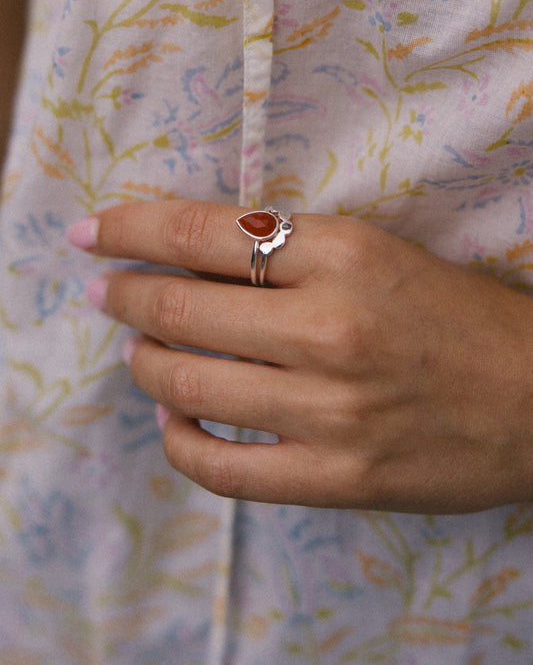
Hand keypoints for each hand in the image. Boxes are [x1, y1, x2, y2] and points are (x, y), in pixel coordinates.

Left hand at [68, 199, 532, 511]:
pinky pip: (222, 467)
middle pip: (181, 308)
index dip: (132, 229)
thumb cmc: (460, 318)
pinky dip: (179, 439)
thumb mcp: (380, 255)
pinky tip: (174, 417)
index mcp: (347, 255)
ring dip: (145, 363)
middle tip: (104, 292)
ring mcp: (331, 410)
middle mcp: (331, 328)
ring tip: (138, 352)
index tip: (93, 234)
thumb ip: (291, 252)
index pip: (204, 234)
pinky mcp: (337, 477)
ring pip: (189, 384)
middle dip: (125, 296)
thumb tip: (191, 258)